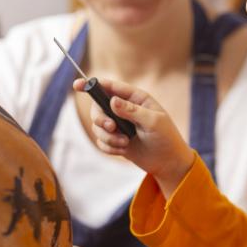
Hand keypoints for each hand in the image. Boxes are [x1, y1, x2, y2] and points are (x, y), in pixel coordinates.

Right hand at [74, 78, 194, 197]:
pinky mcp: (115, 140)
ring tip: (125, 143)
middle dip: (101, 119)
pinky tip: (123, 151)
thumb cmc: (166, 138)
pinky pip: (101, 142)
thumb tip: (112, 101)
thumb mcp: (154, 122)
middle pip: (97, 107)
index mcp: (135, 98)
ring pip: (97, 126)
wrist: (168, 162)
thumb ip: (132, 111)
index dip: (93, 84)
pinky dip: (109, 147)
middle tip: (112, 128)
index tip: (78, 84)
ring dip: (108, 137)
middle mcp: (124, 109)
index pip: (110, 87)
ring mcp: (118, 125)